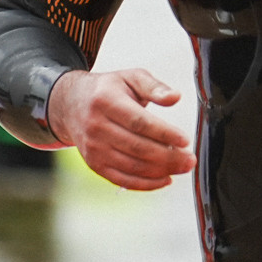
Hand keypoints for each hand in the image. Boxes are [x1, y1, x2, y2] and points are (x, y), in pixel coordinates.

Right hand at [48, 68, 197, 190]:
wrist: (72, 105)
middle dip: (168, 157)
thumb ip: (154, 86)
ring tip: (183, 167)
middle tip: (190, 159)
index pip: (139, 122)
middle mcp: (96, 126)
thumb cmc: (108, 90)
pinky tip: (165, 179)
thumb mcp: (130, 77)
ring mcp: (94, 148)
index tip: (185, 140)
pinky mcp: (94, 164)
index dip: (164, 133)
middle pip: (137, 147)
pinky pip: (122, 180)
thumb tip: (175, 97)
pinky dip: (146, 183)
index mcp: (106, 101)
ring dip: (161, 171)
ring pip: (132, 166)